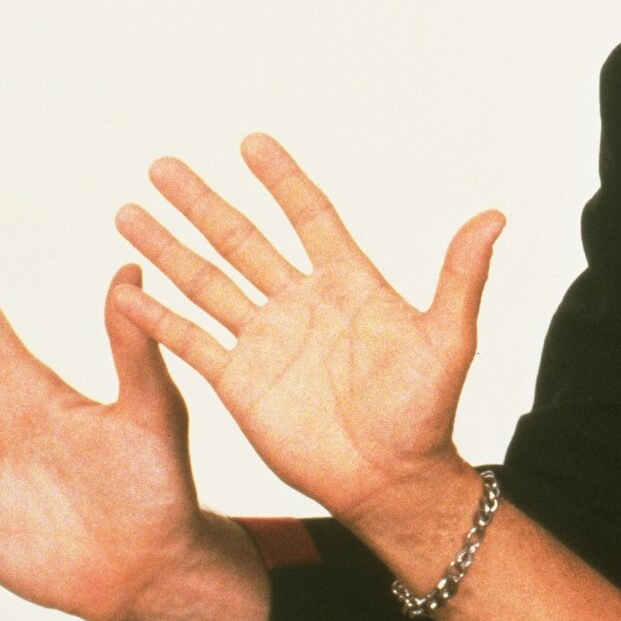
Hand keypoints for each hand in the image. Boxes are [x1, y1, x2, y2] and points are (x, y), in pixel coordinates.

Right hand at [109, 133, 504, 524]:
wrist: (392, 479)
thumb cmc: (427, 410)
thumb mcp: (449, 338)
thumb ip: (463, 276)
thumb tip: (495, 215)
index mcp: (348, 283)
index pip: (310, 216)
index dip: (283, 180)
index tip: (251, 142)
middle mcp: (300, 303)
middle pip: (242, 239)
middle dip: (202, 203)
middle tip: (163, 165)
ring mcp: (266, 340)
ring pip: (206, 280)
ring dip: (168, 248)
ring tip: (128, 212)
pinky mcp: (239, 382)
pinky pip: (190, 340)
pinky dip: (156, 318)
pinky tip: (124, 290)